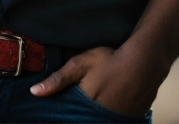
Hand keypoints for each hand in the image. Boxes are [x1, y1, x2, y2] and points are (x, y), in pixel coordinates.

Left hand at [29, 38, 167, 115]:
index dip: (63, 116)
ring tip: (93, 102)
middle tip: (80, 104)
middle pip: (83, 119)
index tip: (59, 112)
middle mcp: (100, 119)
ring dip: (93, 114)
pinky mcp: (129, 120)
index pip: (69, 118)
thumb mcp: (80, 64)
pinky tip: (107, 103)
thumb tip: (34, 92)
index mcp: (85, 109)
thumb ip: (57, 79)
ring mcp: (116, 122)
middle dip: (78, 114)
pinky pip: (114, 120)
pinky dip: (108, 115)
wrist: (144, 62)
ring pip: (98, 120)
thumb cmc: (110, 60)